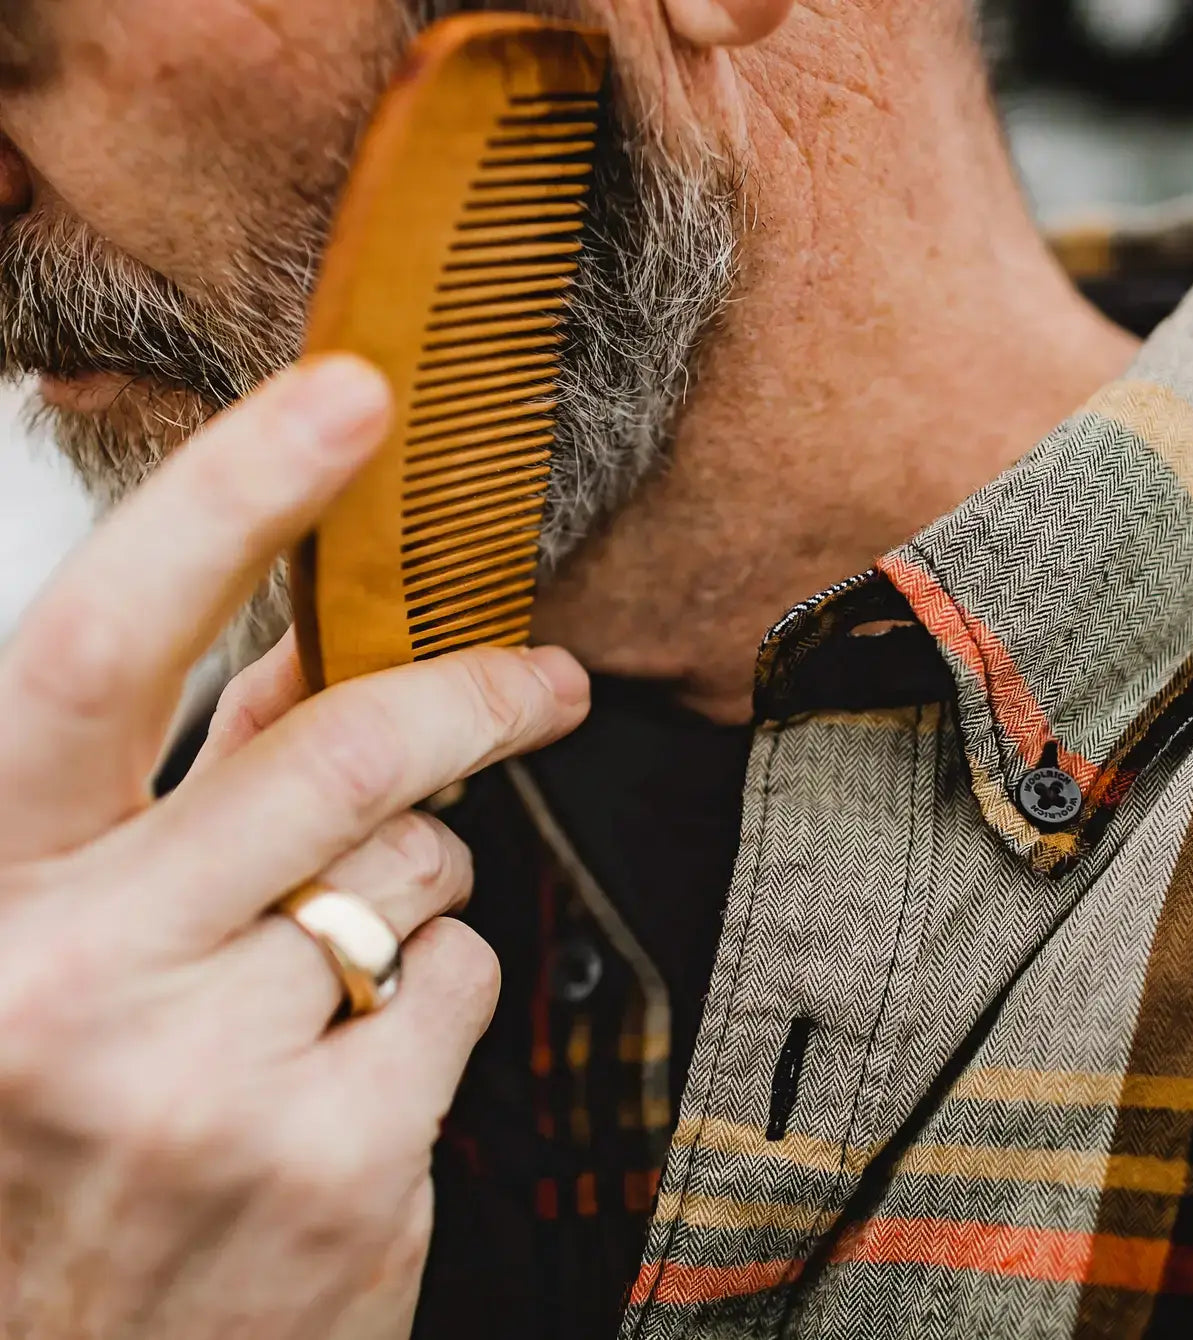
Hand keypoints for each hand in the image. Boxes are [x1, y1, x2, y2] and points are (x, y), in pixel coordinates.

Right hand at [0, 356, 589, 1338]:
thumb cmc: (59, 1154)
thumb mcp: (62, 959)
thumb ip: (165, 800)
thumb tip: (284, 648)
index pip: (97, 653)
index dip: (225, 501)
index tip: (347, 402)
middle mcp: (72, 988)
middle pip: (337, 754)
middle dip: (469, 698)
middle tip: (541, 681)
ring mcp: (210, 1090)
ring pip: (426, 878)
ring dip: (419, 891)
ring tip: (335, 975)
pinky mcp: (340, 1171)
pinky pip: (468, 986)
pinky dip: (445, 994)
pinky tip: (362, 1071)